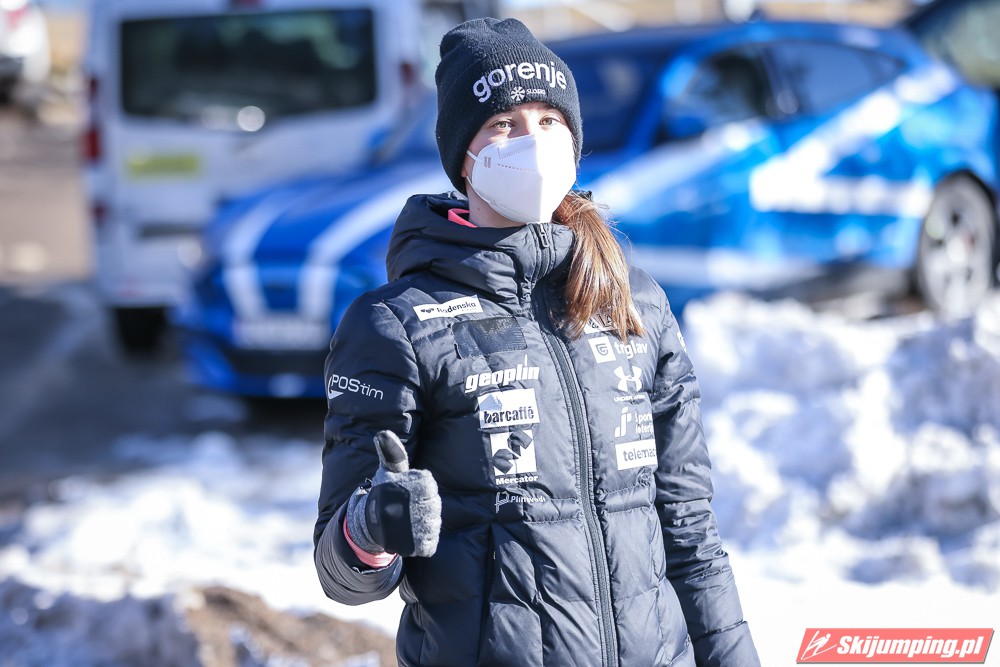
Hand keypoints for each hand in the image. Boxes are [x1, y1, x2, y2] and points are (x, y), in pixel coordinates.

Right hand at [346, 430, 441, 557]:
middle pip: (434, 504)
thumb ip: (391, 452)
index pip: (430, 484)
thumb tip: (382, 433)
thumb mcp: (388, 472)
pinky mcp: (417, 546)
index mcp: (407, 485)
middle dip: (424, 506)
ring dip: (425, 523)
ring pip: (433, 523)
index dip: (420, 489)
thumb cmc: (384, 494)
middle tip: (407, 509)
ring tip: (408, 522)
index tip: (406, 492)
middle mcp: (411, 506)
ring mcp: (414, 527)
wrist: (369, 527)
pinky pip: (430, 542)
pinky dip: (424, 540)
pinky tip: (412, 535)